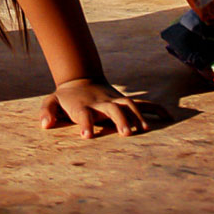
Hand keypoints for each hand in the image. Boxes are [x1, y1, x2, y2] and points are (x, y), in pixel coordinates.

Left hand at [40, 78, 161, 139]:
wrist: (82, 78)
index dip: (86, 124)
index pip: (84, 114)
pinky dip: (156, 108)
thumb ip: (48, 111)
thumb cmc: (67, 97)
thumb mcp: (52, 101)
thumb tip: (45, 125)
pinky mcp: (124, 101)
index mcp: (83, 105)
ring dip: (137, 115)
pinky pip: (143, 103)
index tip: (87, 136)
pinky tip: (169, 117)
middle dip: (119, 120)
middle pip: (112, 109)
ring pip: (129, 104)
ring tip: (145, 129)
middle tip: (126, 134)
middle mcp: (101, 102)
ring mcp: (114, 100)